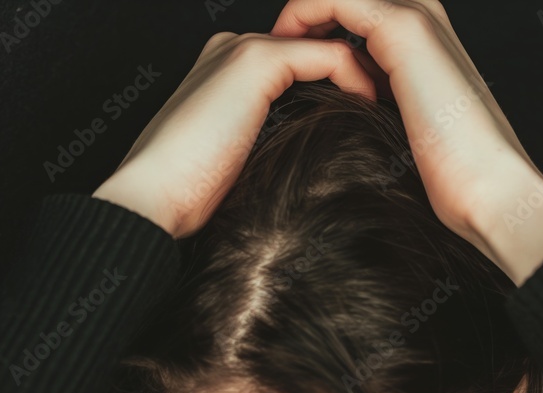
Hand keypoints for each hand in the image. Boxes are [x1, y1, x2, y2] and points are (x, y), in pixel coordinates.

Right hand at [92, 31, 374, 237]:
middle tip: (393, 107)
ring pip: (328, 44)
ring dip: (365, 72)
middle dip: (358, 71)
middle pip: (318, 46)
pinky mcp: (255, 62)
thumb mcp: (239, 166)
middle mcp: (237, 50)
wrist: (150, 197)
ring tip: (391, 108)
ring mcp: (244, 50)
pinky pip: (328, 55)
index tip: (373, 116)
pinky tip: (372, 108)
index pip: (302, 64)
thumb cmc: (187, 196)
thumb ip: (269, 147)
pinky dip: (357, 77)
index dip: (341, 83)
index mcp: (229, 73)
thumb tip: (311, 167)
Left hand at [269, 0, 542, 283]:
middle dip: (304, 19)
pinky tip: (286, 52)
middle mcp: (417, 17)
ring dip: (299, 14)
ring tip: (272, 50)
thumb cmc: (452, 178)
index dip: (314, 33)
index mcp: (416, 42)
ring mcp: (412, 17)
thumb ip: (377, 113)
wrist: (487, 187)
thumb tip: (342, 130)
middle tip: (271, 55)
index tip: (283, 69)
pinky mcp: (404, 28)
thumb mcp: (403, 134)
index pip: (352, 15)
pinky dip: (305, 17)